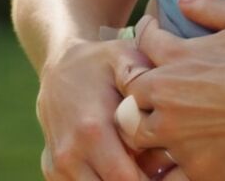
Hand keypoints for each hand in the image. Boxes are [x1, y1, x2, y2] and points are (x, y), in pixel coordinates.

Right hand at [38, 35, 150, 180]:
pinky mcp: (53, 171)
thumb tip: (158, 95)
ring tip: (142, 163)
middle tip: (161, 166)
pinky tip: (123, 163)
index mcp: (92, 130)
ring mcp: (58, 166)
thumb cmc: (102, 62)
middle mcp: (70, 155)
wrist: (60, 68)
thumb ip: (141, 76)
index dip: (151, 179)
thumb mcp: (124, 56)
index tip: (171, 165)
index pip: (125, 179)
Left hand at [116, 0, 224, 180]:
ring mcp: (178, 139)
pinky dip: (175, 162)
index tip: (152, 33)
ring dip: (149, 128)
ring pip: (140, 137)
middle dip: (138, 90)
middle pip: (130, 97)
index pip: (144, 43)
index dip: (147, 34)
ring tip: (167, 123)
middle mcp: (167, 100)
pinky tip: (189, 152)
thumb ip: (209, 6)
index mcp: (176, 59)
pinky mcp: (195, 168)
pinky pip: (169, 171)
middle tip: (152, 87)